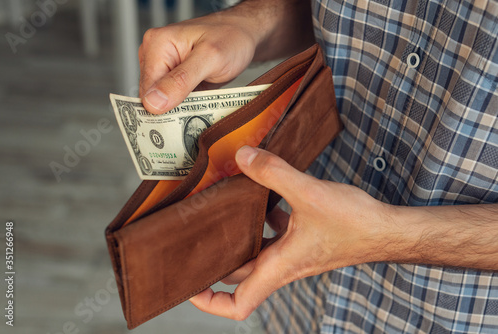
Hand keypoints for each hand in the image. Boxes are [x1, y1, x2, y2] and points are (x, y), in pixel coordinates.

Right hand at [139, 14, 258, 113]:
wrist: (245, 35)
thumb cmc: (231, 38)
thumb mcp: (209, 58)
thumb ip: (181, 80)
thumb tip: (153, 102)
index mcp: (157, 44)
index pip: (147, 88)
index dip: (160, 108)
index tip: (177, 124)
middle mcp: (155, 55)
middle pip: (152, 96)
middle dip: (169, 110)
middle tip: (192, 118)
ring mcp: (165, 68)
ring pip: (162, 101)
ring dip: (179, 110)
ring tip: (199, 108)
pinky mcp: (175, 79)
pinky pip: (174, 100)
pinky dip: (185, 107)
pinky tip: (199, 106)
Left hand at [189, 146, 393, 319]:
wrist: (387, 229)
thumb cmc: (355, 224)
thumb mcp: (308, 193)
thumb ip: (272, 173)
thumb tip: (242, 158)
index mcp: (280, 267)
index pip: (238, 304)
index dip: (209, 302)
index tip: (190, 287)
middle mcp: (283, 265)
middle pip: (239, 276)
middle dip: (216, 260)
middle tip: (196, 239)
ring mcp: (294, 254)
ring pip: (256, 253)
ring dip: (239, 237)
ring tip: (221, 214)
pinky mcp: (304, 240)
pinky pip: (274, 235)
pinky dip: (263, 220)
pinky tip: (263, 196)